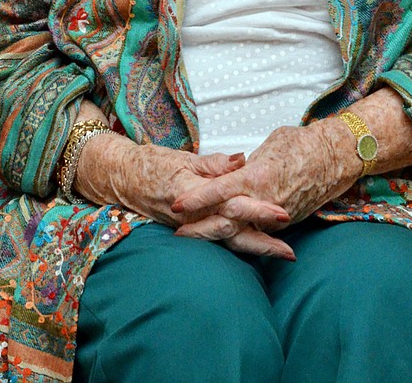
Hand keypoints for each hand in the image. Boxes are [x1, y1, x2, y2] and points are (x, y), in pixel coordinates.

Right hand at [76, 136, 291, 256]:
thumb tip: (242, 160)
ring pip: (227, 242)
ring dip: (255, 249)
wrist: (121, 180)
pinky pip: (215, 241)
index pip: (231, 203)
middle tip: (290, 251)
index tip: (282, 213)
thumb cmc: (152, 164)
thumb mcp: (183, 158)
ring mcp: (190, 227)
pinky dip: (237, 246)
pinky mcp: (188, 231)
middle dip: (263, 242)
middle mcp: (193, 216)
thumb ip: (213, 163)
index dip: (257, 209)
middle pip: (233, 233)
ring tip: (283, 254)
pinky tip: (256, 249)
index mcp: (194, 193)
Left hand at [171, 124, 356, 258]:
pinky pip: (258, 232)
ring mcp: (276, 216)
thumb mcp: (270, 144)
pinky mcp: (286, 223)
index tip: (177, 205)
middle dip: (201, 229)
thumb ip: (247, 163)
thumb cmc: (301, 144)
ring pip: (242, 232)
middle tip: (178, 233)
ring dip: (217, 236)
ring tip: (194, 238)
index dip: (197, 199)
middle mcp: (265, 201)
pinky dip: (241, 237)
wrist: (336, 159)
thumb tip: (232, 170)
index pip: (220, 191)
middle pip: (227, 221)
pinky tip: (224, 238)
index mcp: (258, 177)